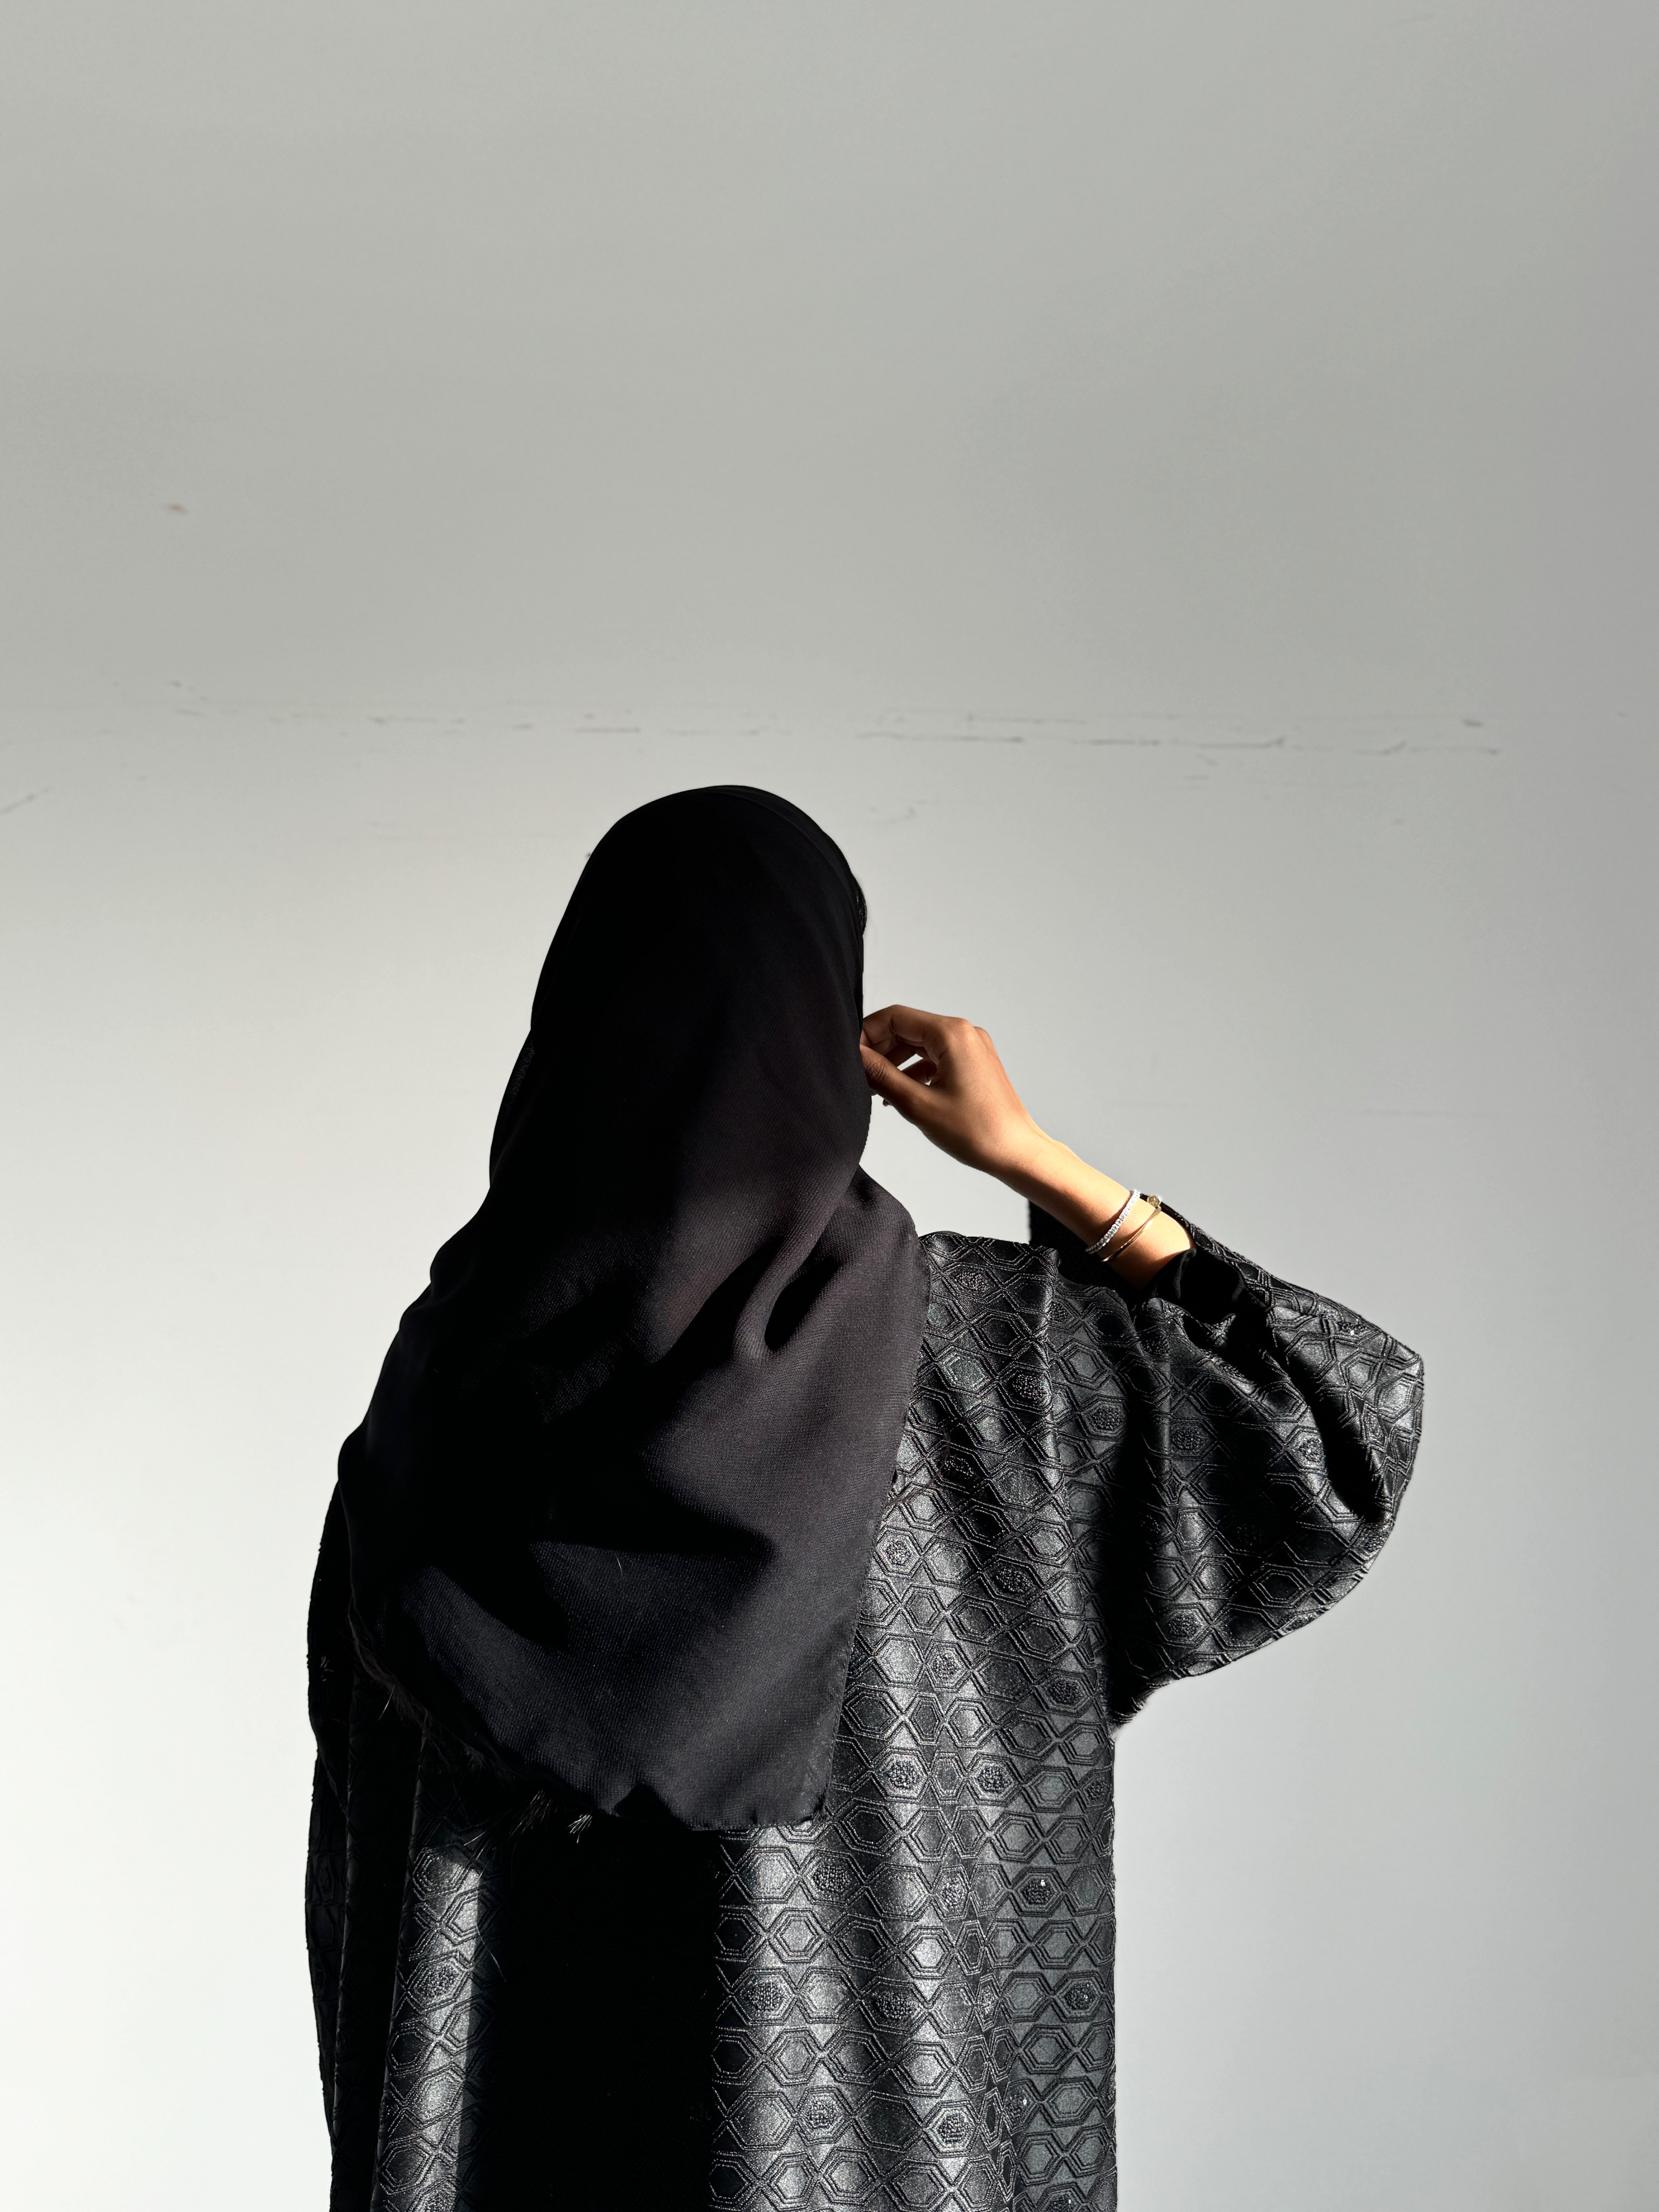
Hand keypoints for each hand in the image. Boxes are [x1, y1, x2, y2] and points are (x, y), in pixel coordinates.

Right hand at [859, 1001, 1192, 1280]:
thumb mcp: (917, 1104)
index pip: (895, 1017)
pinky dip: (914, 1070)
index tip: (849, 1057)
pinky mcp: (974, 1063)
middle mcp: (963, 1032)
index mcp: (951, 1033)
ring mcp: (971, 1047)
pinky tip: (899, 1093)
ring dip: (895, 1061)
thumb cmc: (977, 1131)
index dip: (866, 1034)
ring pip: (919, 1043)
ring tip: (874, 1089)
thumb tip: (855, 1057)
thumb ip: (881, 1075)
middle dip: (879, 1049)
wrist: (1017, 1153)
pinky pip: (935, 1056)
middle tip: (858, 1076)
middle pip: (907, 1027)